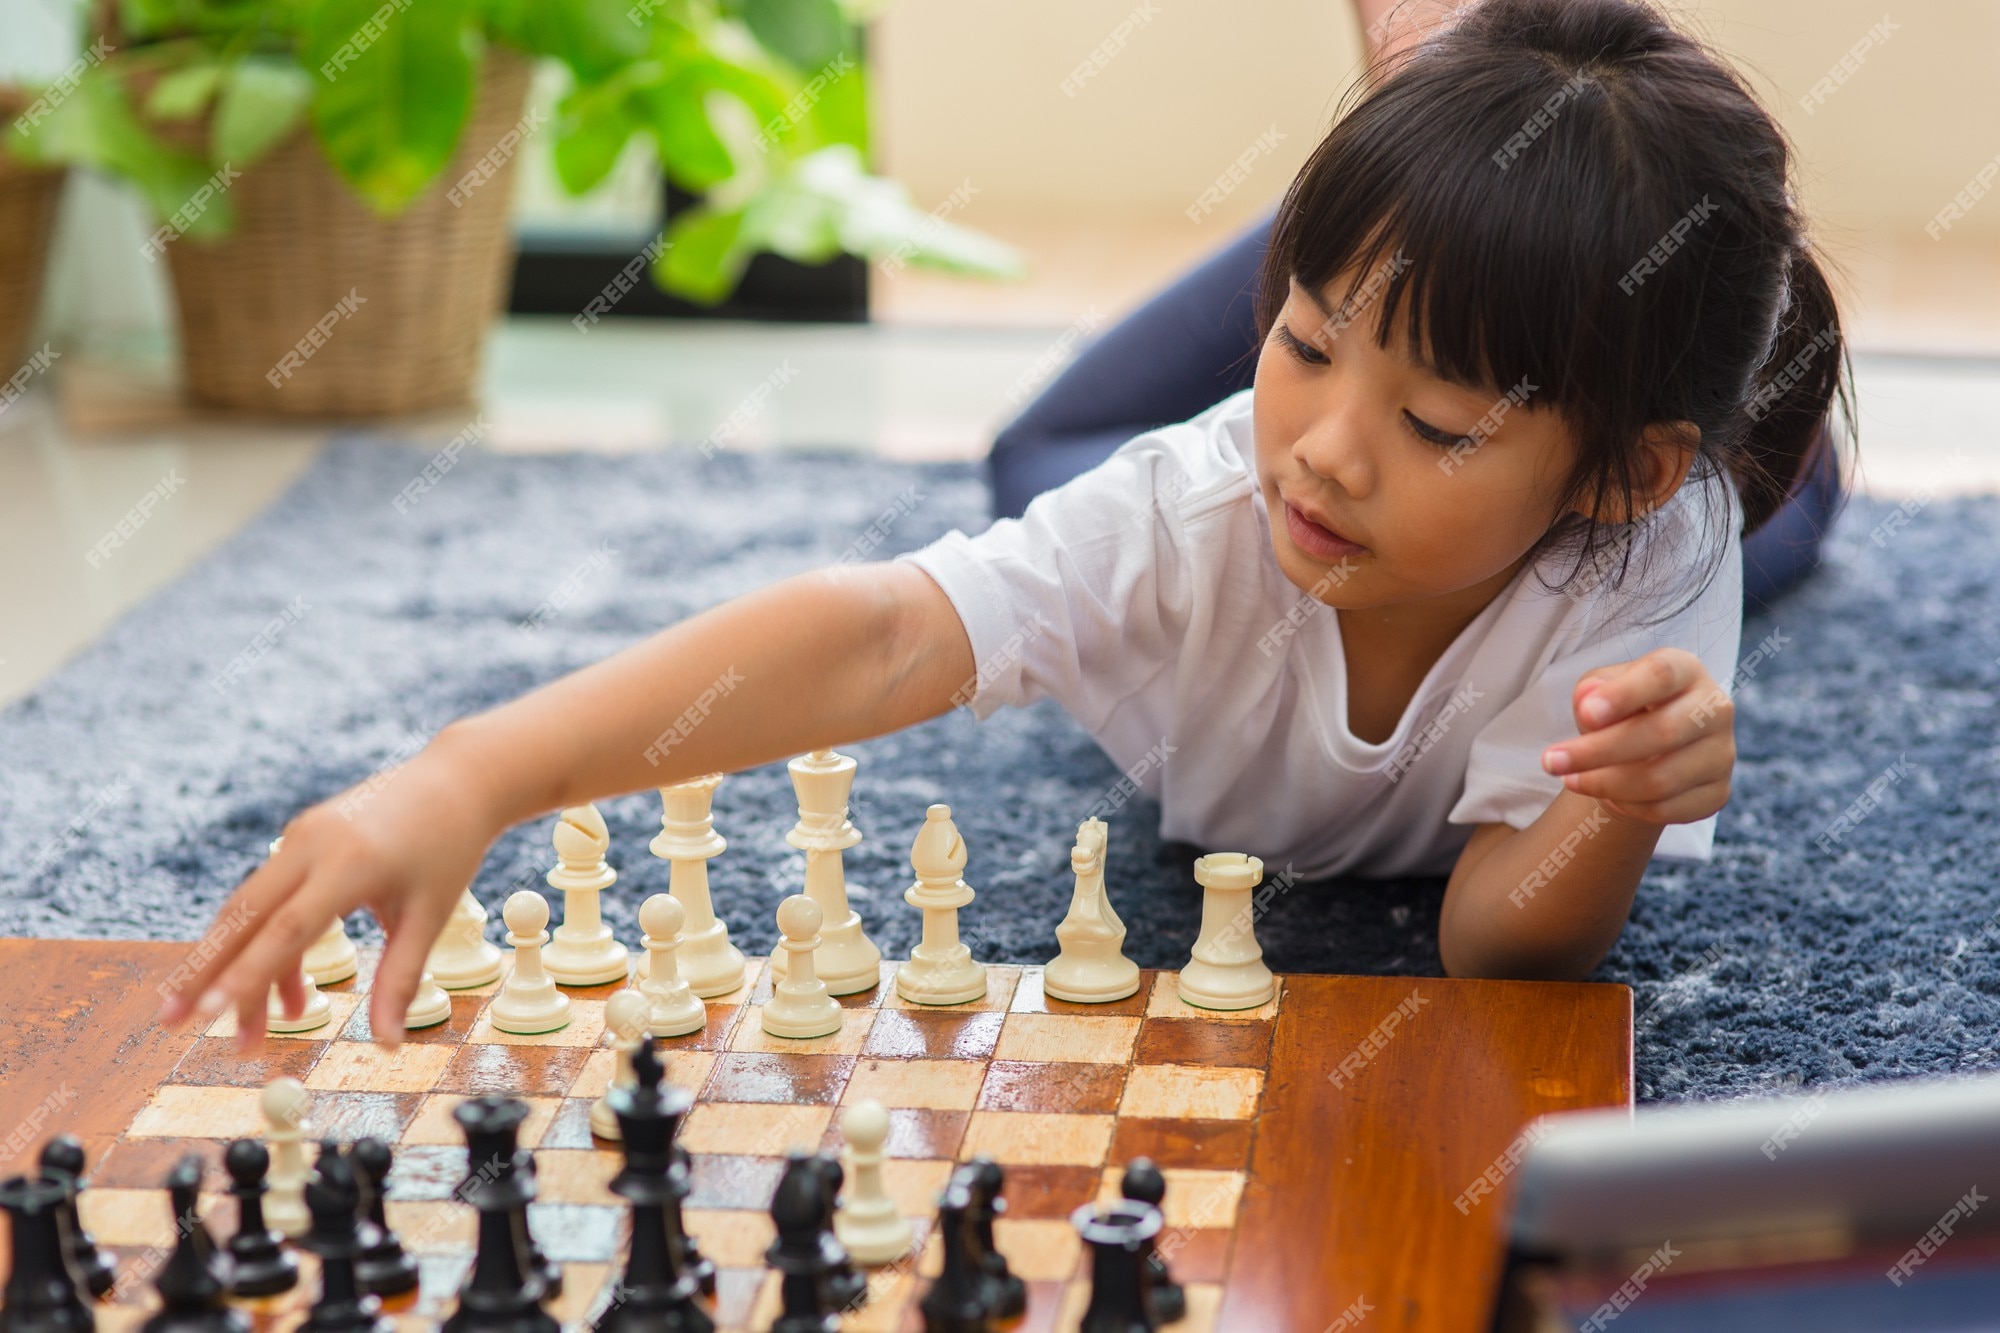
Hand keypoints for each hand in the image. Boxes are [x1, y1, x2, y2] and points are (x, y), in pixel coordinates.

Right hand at [156, 735, 502, 1050]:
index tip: (206, 1014)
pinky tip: (289, 994)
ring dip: (240, 968)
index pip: (285, 927)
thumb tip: (386, 1047)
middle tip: (173, 1024)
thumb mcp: (431, 915)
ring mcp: (301, 836)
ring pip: (251, 909)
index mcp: (349, 863)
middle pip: (244, 916)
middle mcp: (313, 844)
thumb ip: (401, 980)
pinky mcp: (301, 836)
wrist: (457, 779)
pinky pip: (271, 895)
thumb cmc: (450, 849)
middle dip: (204, 972)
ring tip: (248, 1033)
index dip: (245, 974)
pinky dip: (269, 944)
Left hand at [1538, 647, 1734, 827]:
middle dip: (1598, 751)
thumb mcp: (1600, 689)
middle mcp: (1714, 709)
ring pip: (1661, 779)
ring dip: (1605, 784)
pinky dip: (1628, 807)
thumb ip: (1592, 690)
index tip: (1586, 715)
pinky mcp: (1717, 793)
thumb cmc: (1619, 709)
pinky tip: (1606, 796)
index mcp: (1686, 670)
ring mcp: (1722, 754)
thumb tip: (1589, 702)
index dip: (1624, 695)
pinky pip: (1667, 809)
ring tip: (1569, 780)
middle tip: (1550, 761)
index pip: (1661, 676)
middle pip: (1661, 732)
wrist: (1646, 750)